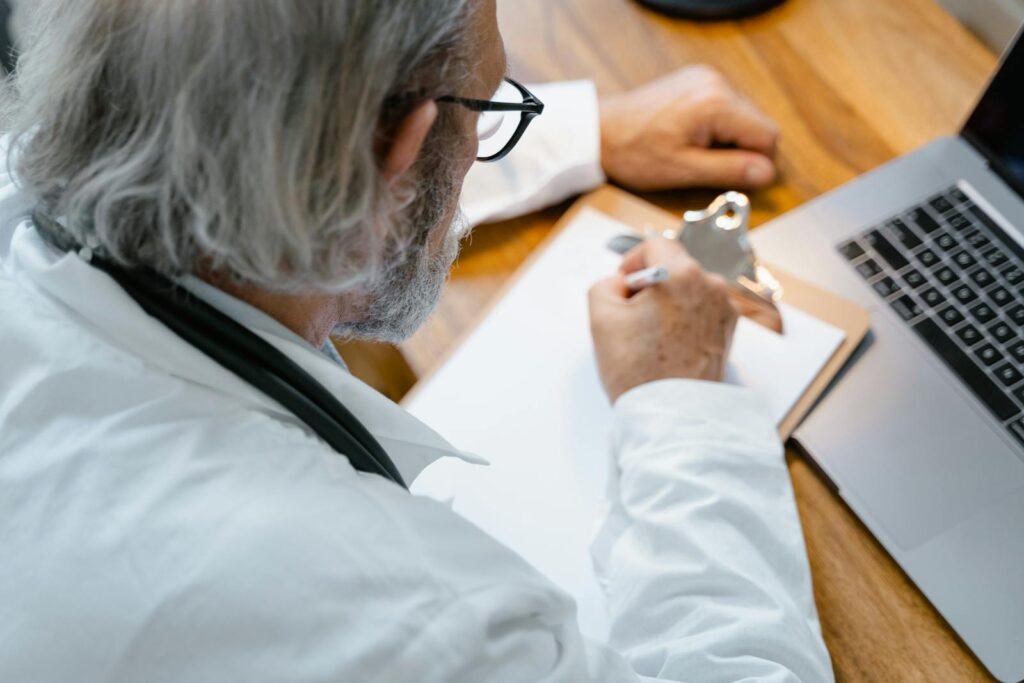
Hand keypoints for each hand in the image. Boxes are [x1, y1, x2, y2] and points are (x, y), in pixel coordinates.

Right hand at [589, 238, 738, 402]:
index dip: (633, 260)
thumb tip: (622, 285)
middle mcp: (710, 286)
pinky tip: (668, 345)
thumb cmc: (639, 370)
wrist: (672, 415)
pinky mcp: (728, 333)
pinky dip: (684, 320)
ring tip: (649, 335)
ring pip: (688, 290)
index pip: (655, 245)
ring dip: (668, 302)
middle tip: (631, 314)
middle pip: (675, 267)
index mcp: (682, 275)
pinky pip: (701, 312)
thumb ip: (605, 285)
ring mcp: (724, 310)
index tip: (623, 282)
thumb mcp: (601, 318)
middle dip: (651, 284)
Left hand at [599, 65, 779, 190]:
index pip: (767, 135)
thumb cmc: (634, 152)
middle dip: (741, 150)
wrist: (600, 131)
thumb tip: (766, 173)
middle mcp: (716, 83)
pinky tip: (691, 137)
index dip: (757, 163)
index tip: (735, 177)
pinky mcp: (696, 80)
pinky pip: (725, 106)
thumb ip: (729, 171)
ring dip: (728, 139)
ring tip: (694, 150)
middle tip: (708, 165)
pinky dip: (716, 126)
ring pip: (743, 116)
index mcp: (716, 103)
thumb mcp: (684, 170)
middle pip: (757, 123)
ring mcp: (706, 78)